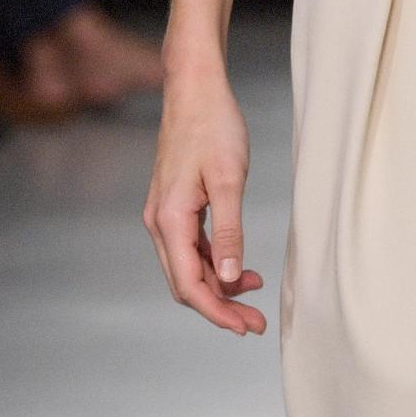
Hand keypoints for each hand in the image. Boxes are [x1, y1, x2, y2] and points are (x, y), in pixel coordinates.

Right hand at [144, 55, 264, 334]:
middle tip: (256, 322)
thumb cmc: (213, 126)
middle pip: (185, 282)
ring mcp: (164, 214)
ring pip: (188, 266)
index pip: (189, 285)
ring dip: (219, 284)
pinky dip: (214, 261)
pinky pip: (190, 247)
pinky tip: (240, 265)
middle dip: (220, 305)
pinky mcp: (174, 205)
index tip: (247, 327)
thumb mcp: (229, 180)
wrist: (195, 89)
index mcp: (169, 220)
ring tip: (256, 291)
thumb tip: (228, 277)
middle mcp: (159, 222)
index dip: (217, 311)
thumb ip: (229, 232)